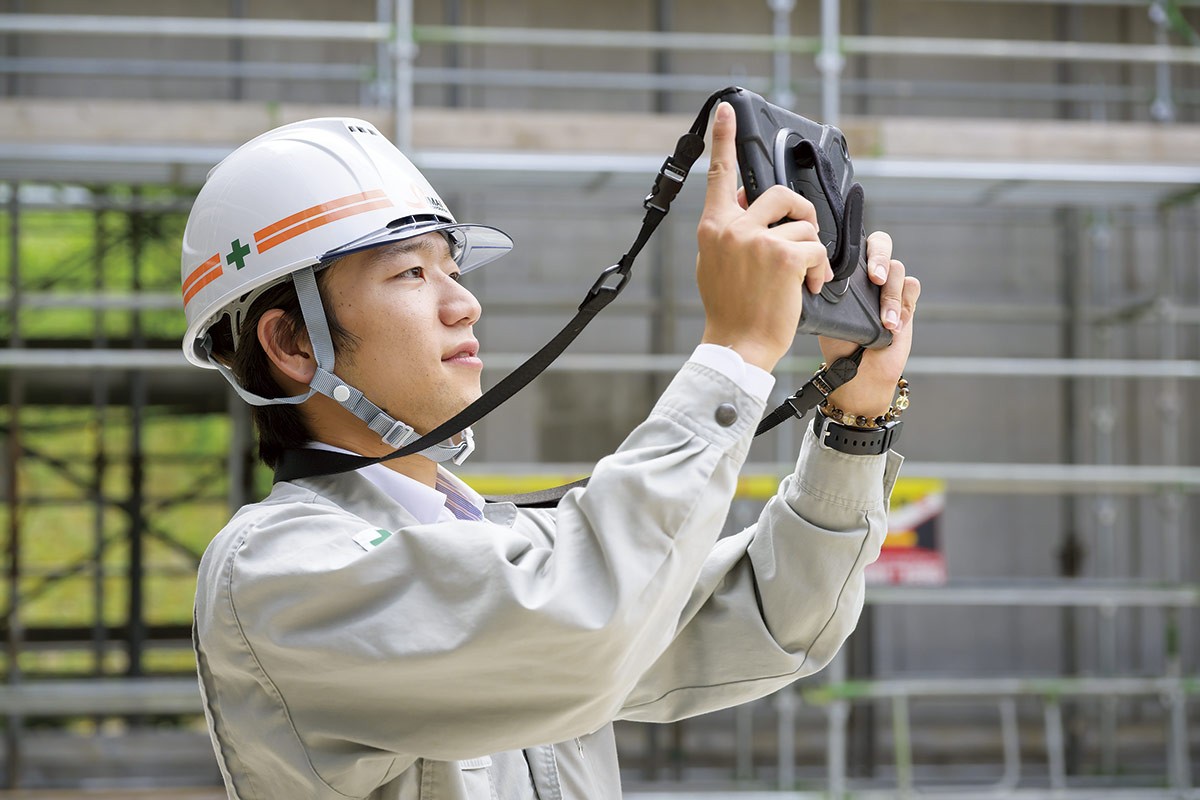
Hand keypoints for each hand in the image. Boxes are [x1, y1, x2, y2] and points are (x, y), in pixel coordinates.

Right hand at [696, 102, 832, 372]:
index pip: (719, 175)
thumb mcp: (714, 264)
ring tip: (800, 279)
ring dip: (810, 252)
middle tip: (802, 241)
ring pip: (803, 225)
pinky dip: (819, 270)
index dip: (724, 139)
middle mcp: (732, 228)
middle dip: (800, 216)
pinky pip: (816, 248)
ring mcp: (758, 241)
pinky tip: (809, 288)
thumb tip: (744, 202)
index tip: (727, 110)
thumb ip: (728, 231)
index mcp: (713, 227)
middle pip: (780, 195)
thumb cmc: (730, 310)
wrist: (737, 346)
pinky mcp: (784, 256)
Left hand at [819, 231, 920, 419]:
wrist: (859, 371)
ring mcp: (888, 286)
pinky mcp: (906, 301)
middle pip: (880, 244)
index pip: (852, 245)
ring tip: (886, 323)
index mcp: (845, 273)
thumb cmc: (838, 345)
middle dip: (880, 257)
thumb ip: (831, 293)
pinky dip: (905, 304)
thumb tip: (826, 274)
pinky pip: (912, 286)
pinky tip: (895, 325)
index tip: (854, 266)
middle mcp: (868, 274)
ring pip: (897, 269)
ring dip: (891, 297)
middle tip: (876, 279)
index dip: (857, 246)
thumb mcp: (828, 317)